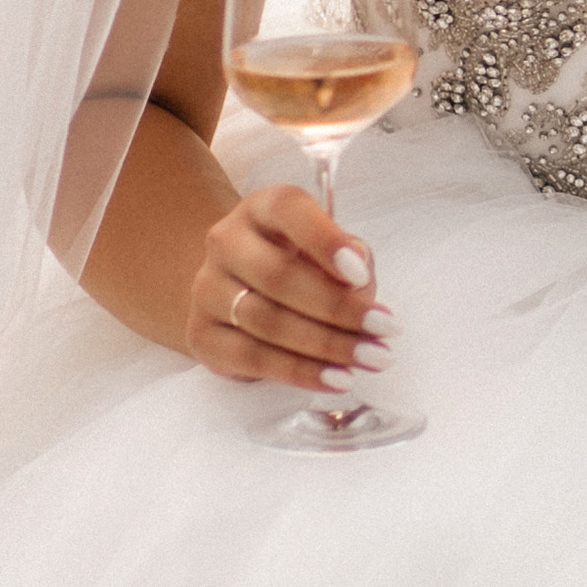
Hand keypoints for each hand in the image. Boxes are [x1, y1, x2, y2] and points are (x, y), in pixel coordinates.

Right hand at [188, 183, 395, 396]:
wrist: (240, 288)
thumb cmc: (301, 263)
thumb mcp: (331, 249)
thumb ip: (353, 259)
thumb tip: (359, 289)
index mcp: (262, 208)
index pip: (288, 210)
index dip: (326, 242)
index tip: (361, 276)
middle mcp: (226, 241)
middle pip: (278, 276)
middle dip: (338, 308)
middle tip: (384, 330)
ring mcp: (207, 288)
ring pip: (266, 321)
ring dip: (326, 345)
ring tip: (370, 357)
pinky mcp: (201, 334)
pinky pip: (252, 358)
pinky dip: (299, 372)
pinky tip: (335, 378)